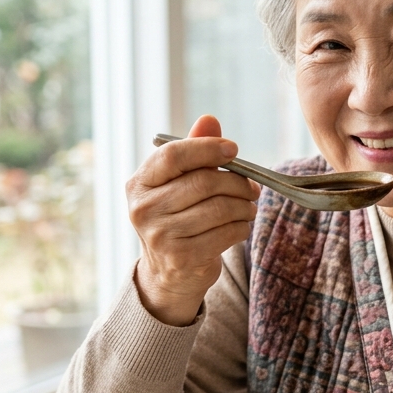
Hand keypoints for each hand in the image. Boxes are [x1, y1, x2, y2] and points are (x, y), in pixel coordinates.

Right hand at [128, 115, 260, 325]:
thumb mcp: (180, 183)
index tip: (233, 150)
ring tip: (248, 206)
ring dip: (243, 206)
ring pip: (220, 208)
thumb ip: (194, 151)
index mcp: (139, 183)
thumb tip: (209, 120)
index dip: (207, 148)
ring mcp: (160, 236)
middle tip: (252, 187)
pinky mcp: (182, 258)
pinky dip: (241, 227)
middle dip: (237, 182)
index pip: (174, 155)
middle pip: (204, 182)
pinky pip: (226, 233)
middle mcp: (143, 209)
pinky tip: (239, 226)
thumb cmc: (179, 217)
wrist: (170, 272)